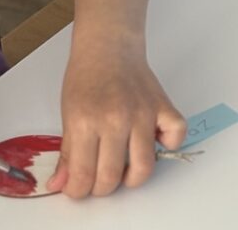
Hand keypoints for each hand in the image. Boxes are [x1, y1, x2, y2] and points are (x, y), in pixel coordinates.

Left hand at [46, 37, 185, 197]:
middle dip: (101, 188)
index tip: (77, 187)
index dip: (78, 190)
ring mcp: (143, 113)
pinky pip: (175, 135)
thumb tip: (61, 184)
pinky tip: (153, 142)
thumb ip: (68, 152)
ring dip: (132, 178)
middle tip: (98, 180)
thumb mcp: (68, 114)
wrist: (109, 46)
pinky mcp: (163, 106)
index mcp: (86, 122)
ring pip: (143, 166)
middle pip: (111, 177)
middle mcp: (116, 119)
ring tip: (124, 170)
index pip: (82, 176)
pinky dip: (168, 145)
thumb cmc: (87, 76)